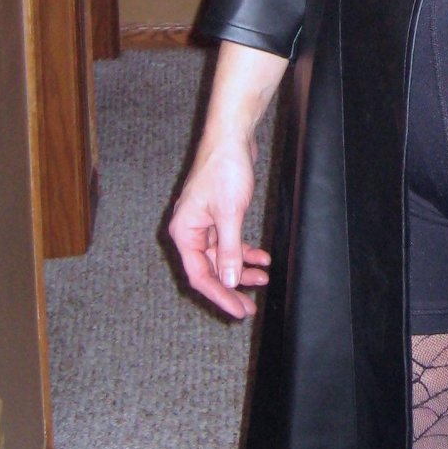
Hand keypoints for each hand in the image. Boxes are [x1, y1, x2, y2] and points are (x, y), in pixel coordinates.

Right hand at [168, 136, 269, 319]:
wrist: (231, 138)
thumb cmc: (224, 170)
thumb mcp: (230, 214)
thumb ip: (230, 250)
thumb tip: (230, 281)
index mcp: (184, 232)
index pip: (200, 275)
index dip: (220, 295)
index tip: (238, 310)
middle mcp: (190, 230)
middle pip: (210, 269)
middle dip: (232, 286)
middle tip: (250, 306)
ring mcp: (204, 223)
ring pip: (222, 257)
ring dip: (242, 269)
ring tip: (263, 279)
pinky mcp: (218, 215)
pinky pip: (230, 242)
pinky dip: (245, 251)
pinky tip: (261, 257)